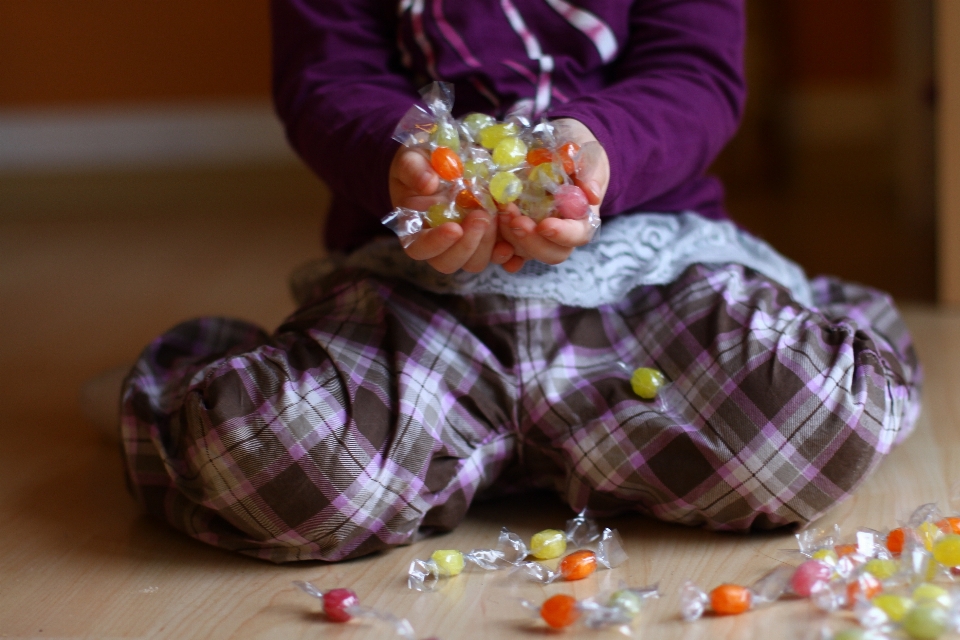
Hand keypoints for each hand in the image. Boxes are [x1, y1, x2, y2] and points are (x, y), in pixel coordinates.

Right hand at [389, 147, 513, 272]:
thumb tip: (427, 183)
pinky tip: (516, 231)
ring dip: (489, 243)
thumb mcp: (412, 159)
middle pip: (449, 262)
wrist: (444, 160)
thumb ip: (413, 169)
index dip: (437, 243)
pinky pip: (498, 256)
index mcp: (415, 229)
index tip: (454, 228)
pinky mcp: (487, 241)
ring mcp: (464, 244)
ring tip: (499, 212)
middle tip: (482, 216)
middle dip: (469, 243)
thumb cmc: (421, 163)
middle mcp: (439, 244)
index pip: (420, 249)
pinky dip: (510, 251)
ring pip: (475, 262)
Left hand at [497, 118, 608, 271]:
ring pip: (526, 252)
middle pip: (551, 253)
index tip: (545, 225)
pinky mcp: (515, 231)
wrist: (554, 143)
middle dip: (531, 241)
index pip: (578, 235)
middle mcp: (560, 232)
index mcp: (582, 217)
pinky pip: (507, 248)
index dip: (562, 235)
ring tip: (500, 211)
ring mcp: (536, 234)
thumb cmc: (575, 148)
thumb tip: (591, 194)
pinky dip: (497, 248)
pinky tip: (488, 236)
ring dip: (511, 237)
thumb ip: (589, 172)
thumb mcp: (586, 153)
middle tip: (514, 219)